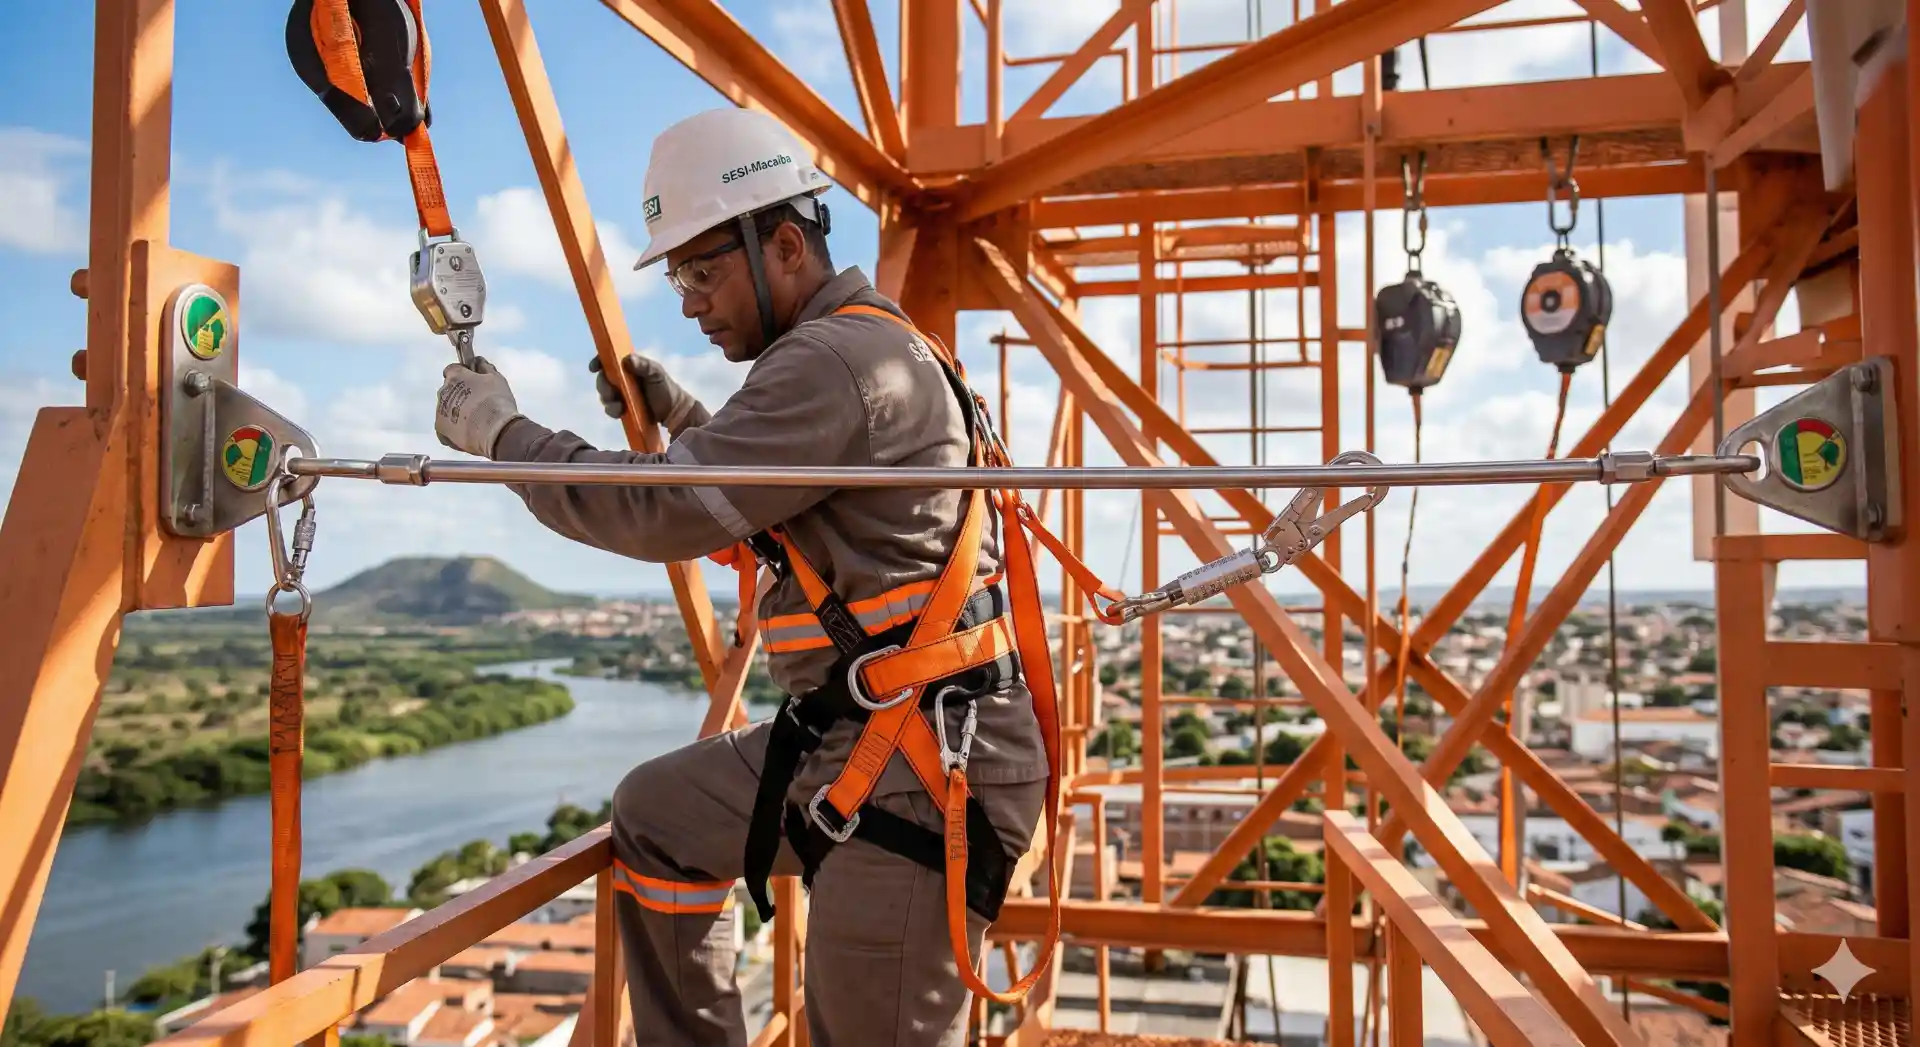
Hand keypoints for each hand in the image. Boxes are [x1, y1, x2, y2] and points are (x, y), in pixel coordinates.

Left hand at [435, 357, 522, 456]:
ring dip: (456, 411)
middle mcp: (443, 391)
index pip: (452, 369)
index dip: (463, 374)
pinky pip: (445, 427)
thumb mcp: (496, 378)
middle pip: (448, 389)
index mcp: (455, 376)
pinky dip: (453, 428)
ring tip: (475, 420)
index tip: (473, 380)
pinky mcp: (441, 430)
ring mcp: (440, 411)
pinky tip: (468, 431)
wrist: (494, 430)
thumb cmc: (496, 401)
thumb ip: (484, 367)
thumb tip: (478, 361)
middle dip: (459, 394)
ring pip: (446, 408)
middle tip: (478, 402)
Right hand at [589, 353, 705, 433]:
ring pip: (604, 395)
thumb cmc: (666, 388)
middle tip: (611, 392)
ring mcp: (621, 394)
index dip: (598, 361)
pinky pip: (610, 409)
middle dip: (603, 385)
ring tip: (619, 405)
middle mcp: (622, 379)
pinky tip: (620, 412)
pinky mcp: (622, 409)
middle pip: (603, 379)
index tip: (594, 368)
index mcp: (629, 366)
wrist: (674, 412)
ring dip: (607, 400)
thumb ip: (643, 365)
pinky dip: (612, 410)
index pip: (608, 359)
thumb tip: (627, 359)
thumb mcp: (657, 373)